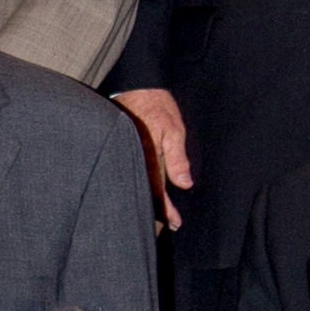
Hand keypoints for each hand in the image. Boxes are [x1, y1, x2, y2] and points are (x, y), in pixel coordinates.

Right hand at [112, 88, 192, 230]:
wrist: (136, 85)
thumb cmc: (156, 106)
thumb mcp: (173, 129)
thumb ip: (177, 158)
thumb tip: (184, 183)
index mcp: (146, 158)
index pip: (155, 191)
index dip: (166, 209)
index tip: (174, 222)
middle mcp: (133, 160)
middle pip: (143, 192)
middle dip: (155, 209)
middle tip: (166, 225)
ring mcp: (127, 155)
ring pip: (137, 183)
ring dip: (147, 198)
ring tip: (158, 213)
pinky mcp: (124, 149)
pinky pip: (132, 171)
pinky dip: (140, 183)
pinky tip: (144, 188)